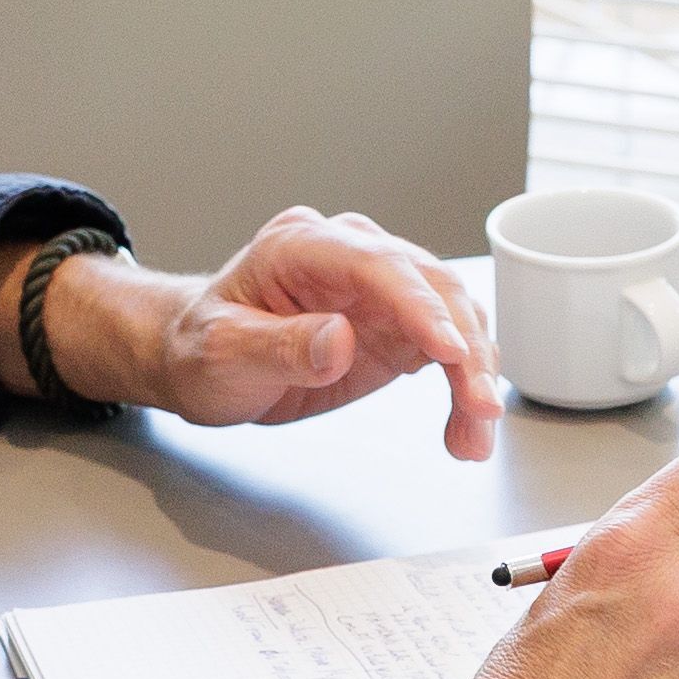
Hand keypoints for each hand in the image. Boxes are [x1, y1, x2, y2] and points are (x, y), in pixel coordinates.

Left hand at [54, 208, 506, 460]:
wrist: (199, 360)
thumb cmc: (200, 348)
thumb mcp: (221, 353)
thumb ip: (278, 345)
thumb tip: (339, 339)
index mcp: (302, 245)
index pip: (378, 266)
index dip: (421, 306)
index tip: (452, 352)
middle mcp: (350, 253)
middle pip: (431, 287)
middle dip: (466, 348)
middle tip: (480, 407)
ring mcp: (379, 286)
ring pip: (454, 316)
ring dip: (475, 373)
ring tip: (475, 433)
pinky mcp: (397, 321)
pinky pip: (448, 346)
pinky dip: (465, 385)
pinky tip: (467, 426)